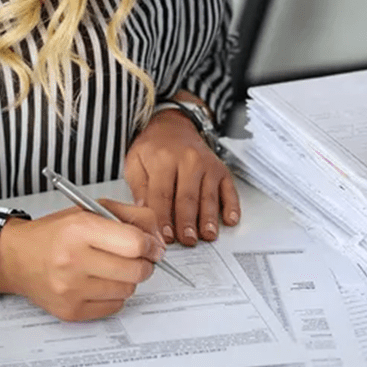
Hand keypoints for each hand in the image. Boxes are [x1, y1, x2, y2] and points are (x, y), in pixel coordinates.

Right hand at [0, 200, 164, 320]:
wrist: (18, 257)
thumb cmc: (58, 232)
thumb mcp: (94, 209)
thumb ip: (134, 217)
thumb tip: (159, 241)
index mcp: (80, 229)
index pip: (135, 243)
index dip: (151, 245)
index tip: (152, 246)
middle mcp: (73, 260)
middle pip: (136, 270)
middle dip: (145, 264)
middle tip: (138, 258)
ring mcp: (71, 289)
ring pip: (128, 290)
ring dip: (128, 279)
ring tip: (112, 268)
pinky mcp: (70, 311)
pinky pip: (115, 307)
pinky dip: (115, 295)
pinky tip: (101, 283)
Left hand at [124, 106, 240, 246]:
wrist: (173, 126)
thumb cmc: (154, 148)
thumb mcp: (135, 162)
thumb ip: (138, 188)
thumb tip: (144, 213)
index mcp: (163, 159)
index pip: (162, 194)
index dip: (163, 218)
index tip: (164, 236)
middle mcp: (189, 161)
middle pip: (188, 197)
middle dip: (187, 222)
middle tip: (187, 241)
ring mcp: (208, 166)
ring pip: (208, 196)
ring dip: (209, 218)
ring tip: (208, 235)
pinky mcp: (221, 170)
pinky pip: (229, 189)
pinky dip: (231, 205)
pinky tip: (230, 219)